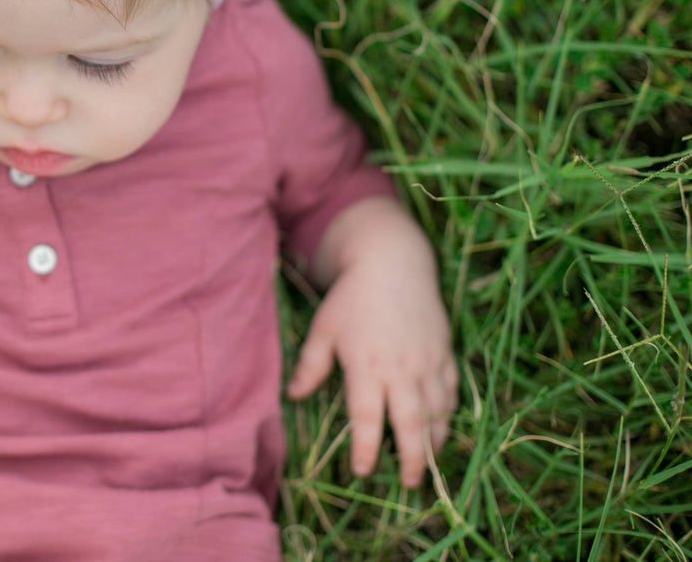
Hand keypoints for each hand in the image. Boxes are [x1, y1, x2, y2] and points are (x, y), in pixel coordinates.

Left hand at [287, 197, 456, 487]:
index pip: (367, 418)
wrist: (393, 262)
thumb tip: (293, 396)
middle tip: (408, 483)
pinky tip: (441, 428)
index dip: (365, 448)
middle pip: (411, 425)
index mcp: (367, 366)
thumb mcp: (323, 328)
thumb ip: (310, 365)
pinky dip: (449, 413)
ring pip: (438, 412)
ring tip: (426, 463)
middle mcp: (401, 369)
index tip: (361, 471)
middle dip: (411, 459)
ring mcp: (428, 361)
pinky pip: (452, 391)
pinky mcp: (445, 352)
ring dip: (434, 442)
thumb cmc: (351, 297)